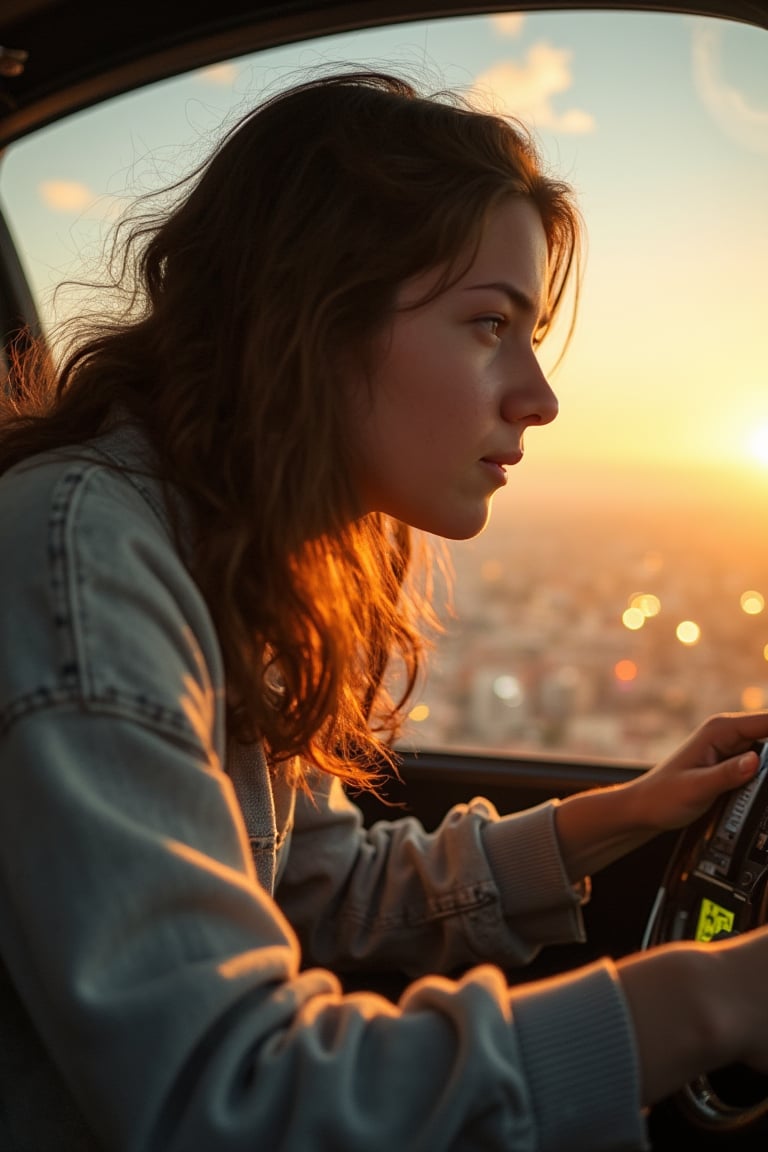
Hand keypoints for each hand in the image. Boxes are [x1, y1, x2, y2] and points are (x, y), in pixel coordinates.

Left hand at [554, 711, 767, 881]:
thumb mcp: (696, 788)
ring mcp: (730, 748)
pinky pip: (759, 765)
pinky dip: (765, 775)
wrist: (644, 808)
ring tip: (759, 788)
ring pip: (767, 751)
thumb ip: (726, 775)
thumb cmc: (662, 797)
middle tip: (764, 784)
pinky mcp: (732, 763)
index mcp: (719, 729)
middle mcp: (727, 733)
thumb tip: (756, 760)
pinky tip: (761, 789)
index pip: (766, 722)